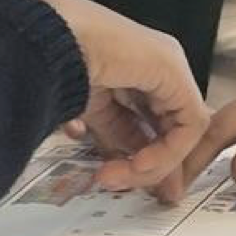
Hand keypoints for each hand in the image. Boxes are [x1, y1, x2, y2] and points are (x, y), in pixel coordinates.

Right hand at [30, 0, 207, 201]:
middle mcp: (158, 67)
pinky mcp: (175, 72)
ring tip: (120, 178)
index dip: (150, 156)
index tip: (132, 183)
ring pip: (183, 130)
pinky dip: (166, 152)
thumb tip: (130, 170)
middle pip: (173, 127)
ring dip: (154, 164)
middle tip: (148, 194)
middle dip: (160, 166)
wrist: (47, 41)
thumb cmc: (52, 65)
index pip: (156, 121)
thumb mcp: (91, 112)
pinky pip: (188, 124)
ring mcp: (169, 66)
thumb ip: (116, 138)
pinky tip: (137, 164)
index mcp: (135, 69)